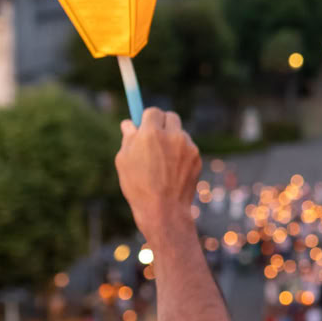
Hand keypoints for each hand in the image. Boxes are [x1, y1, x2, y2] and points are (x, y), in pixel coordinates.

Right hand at [116, 108, 201, 235]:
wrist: (164, 209)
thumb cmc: (138, 185)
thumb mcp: (124, 161)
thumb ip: (128, 138)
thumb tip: (129, 123)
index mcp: (150, 133)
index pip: (152, 111)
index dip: (147, 118)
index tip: (144, 123)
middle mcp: (172, 135)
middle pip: (170, 116)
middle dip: (162, 122)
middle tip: (155, 134)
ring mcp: (188, 146)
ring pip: (180, 133)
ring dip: (172, 139)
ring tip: (161, 161)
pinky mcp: (197, 156)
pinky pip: (188, 148)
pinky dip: (181, 153)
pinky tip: (172, 170)